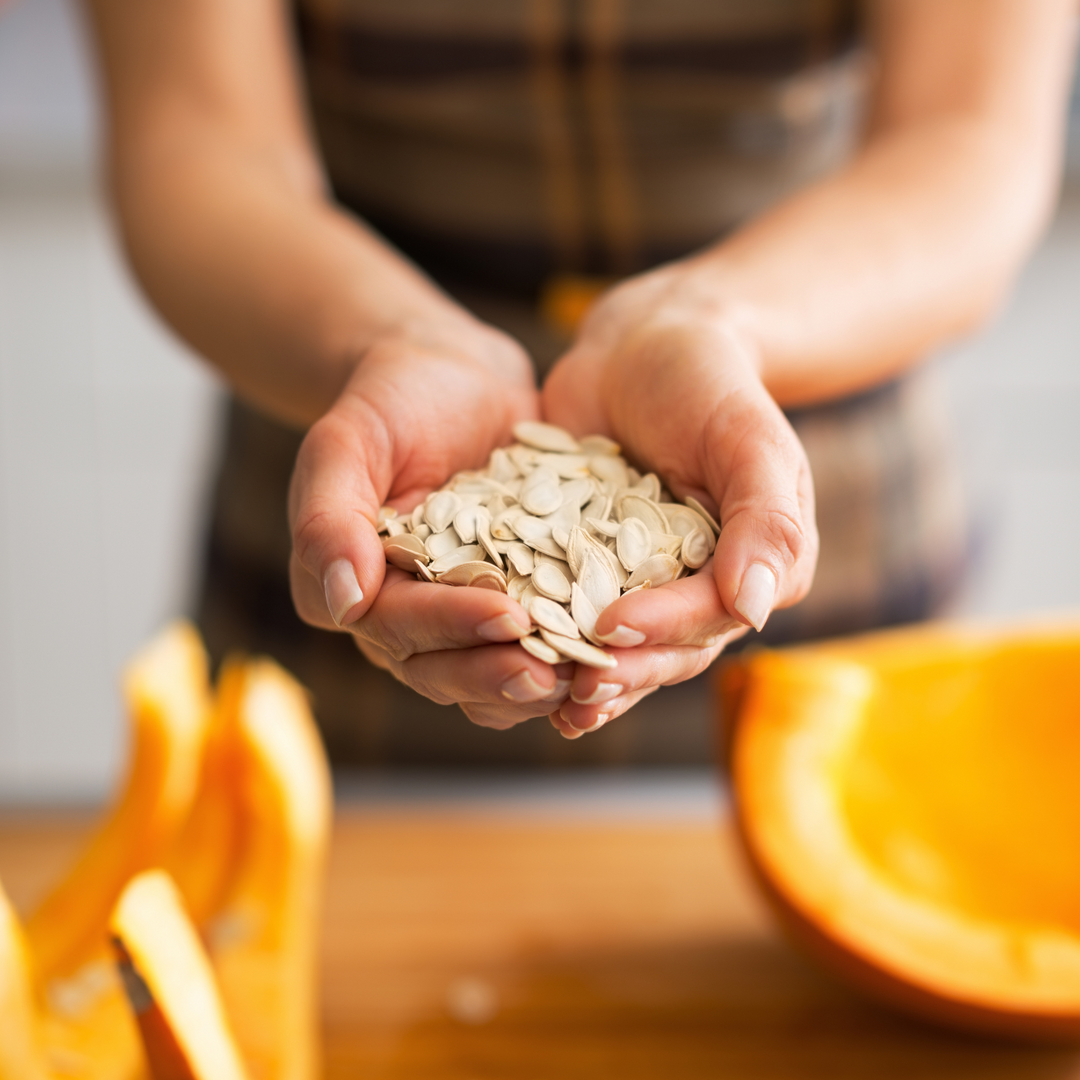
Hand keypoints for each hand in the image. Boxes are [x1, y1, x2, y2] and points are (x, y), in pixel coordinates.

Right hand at [288, 317, 573, 728]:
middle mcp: (403, 617)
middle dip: (498, 673)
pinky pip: (535, 645)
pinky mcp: (513, 601)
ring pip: (489, 674)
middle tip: (553, 674)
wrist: (454, 378)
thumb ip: (329, 518)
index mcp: (354, 590)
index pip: (398, 627)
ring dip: (535, 684)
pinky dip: (568, 655)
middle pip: (444, 669)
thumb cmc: (390, 400)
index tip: (506, 614)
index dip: (451, 627)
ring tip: (588, 678)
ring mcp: (460, 615)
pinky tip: (612, 652)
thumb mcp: (347, 442)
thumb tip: (343, 603)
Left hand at [541, 261, 817, 733]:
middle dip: (621, 674)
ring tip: (544, 703)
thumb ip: (765, 520)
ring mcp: (636, 580)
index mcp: (748, 566)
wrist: (639, 345)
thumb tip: (758, 609)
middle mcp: (695, 586)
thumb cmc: (707, 381)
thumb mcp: (747, 437)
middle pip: (663, 649)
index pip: (710, 616)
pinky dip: (542, 637)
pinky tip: (505, 658)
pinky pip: (564, 608)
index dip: (665, 630)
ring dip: (582, 677)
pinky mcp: (581, 565)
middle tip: (574, 696)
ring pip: (616, 647)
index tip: (614, 628)